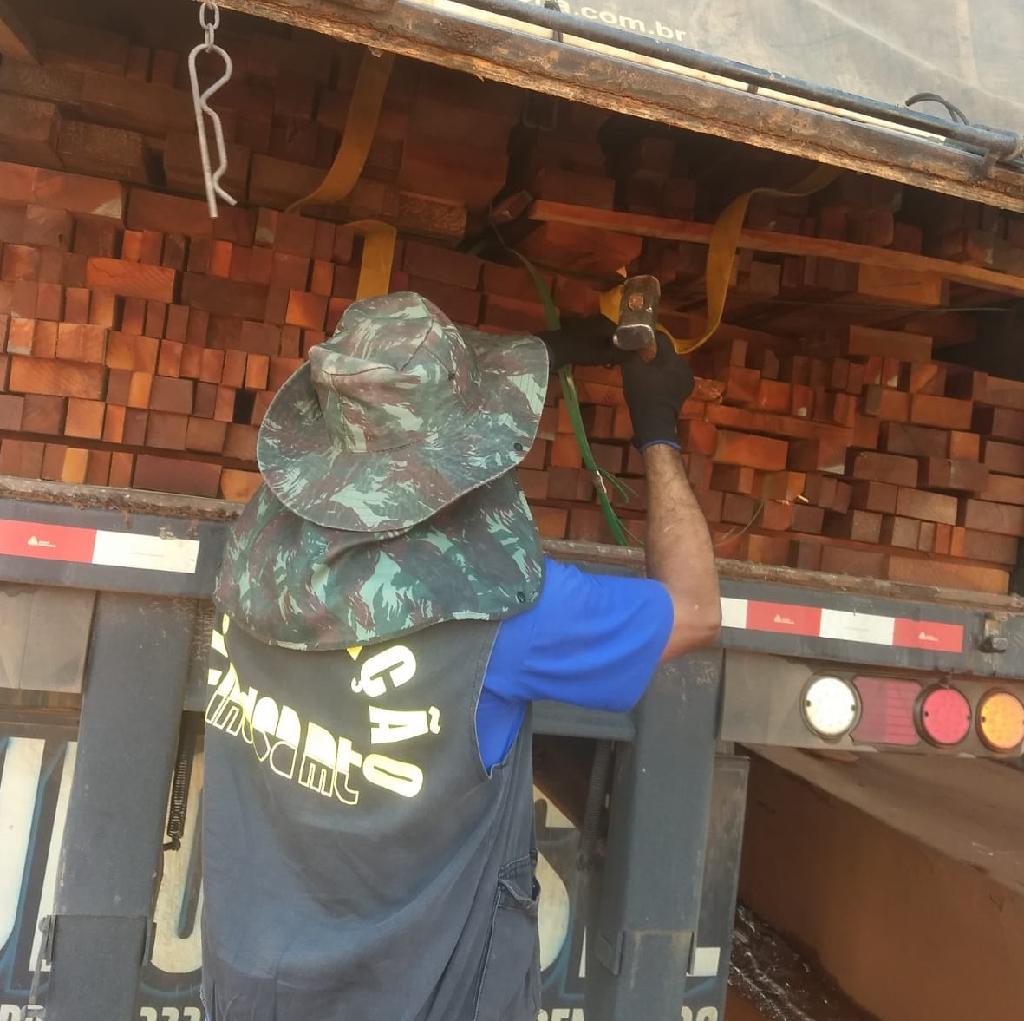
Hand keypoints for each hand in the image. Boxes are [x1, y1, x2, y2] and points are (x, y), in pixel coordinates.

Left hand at [537, 315, 630, 370]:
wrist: (553, 349)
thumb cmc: (580, 350)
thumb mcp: (603, 355)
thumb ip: (622, 354)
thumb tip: (640, 355)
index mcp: (607, 322)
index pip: (625, 331)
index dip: (630, 344)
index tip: (631, 356)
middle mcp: (598, 319)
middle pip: (614, 334)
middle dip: (618, 347)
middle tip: (618, 361)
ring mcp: (586, 324)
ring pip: (603, 337)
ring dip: (607, 348)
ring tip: (607, 361)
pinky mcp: (577, 331)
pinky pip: (593, 339)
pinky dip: (597, 347)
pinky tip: (595, 357)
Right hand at [622, 331, 693, 447]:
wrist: (655, 421)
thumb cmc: (643, 394)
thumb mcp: (631, 370)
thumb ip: (632, 353)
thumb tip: (630, 342)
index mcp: (672, 358)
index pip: (662, 338)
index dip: (649, 337)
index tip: (639, 340)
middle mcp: (684, 365)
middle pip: (667, 353)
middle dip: (655, 354)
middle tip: (641, 359)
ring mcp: (687, 378)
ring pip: (671, 365)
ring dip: (661, 366)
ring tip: (648, 373)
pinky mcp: (686, 390)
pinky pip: (675, 377)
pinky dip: (666, 377)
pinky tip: (656, 383)